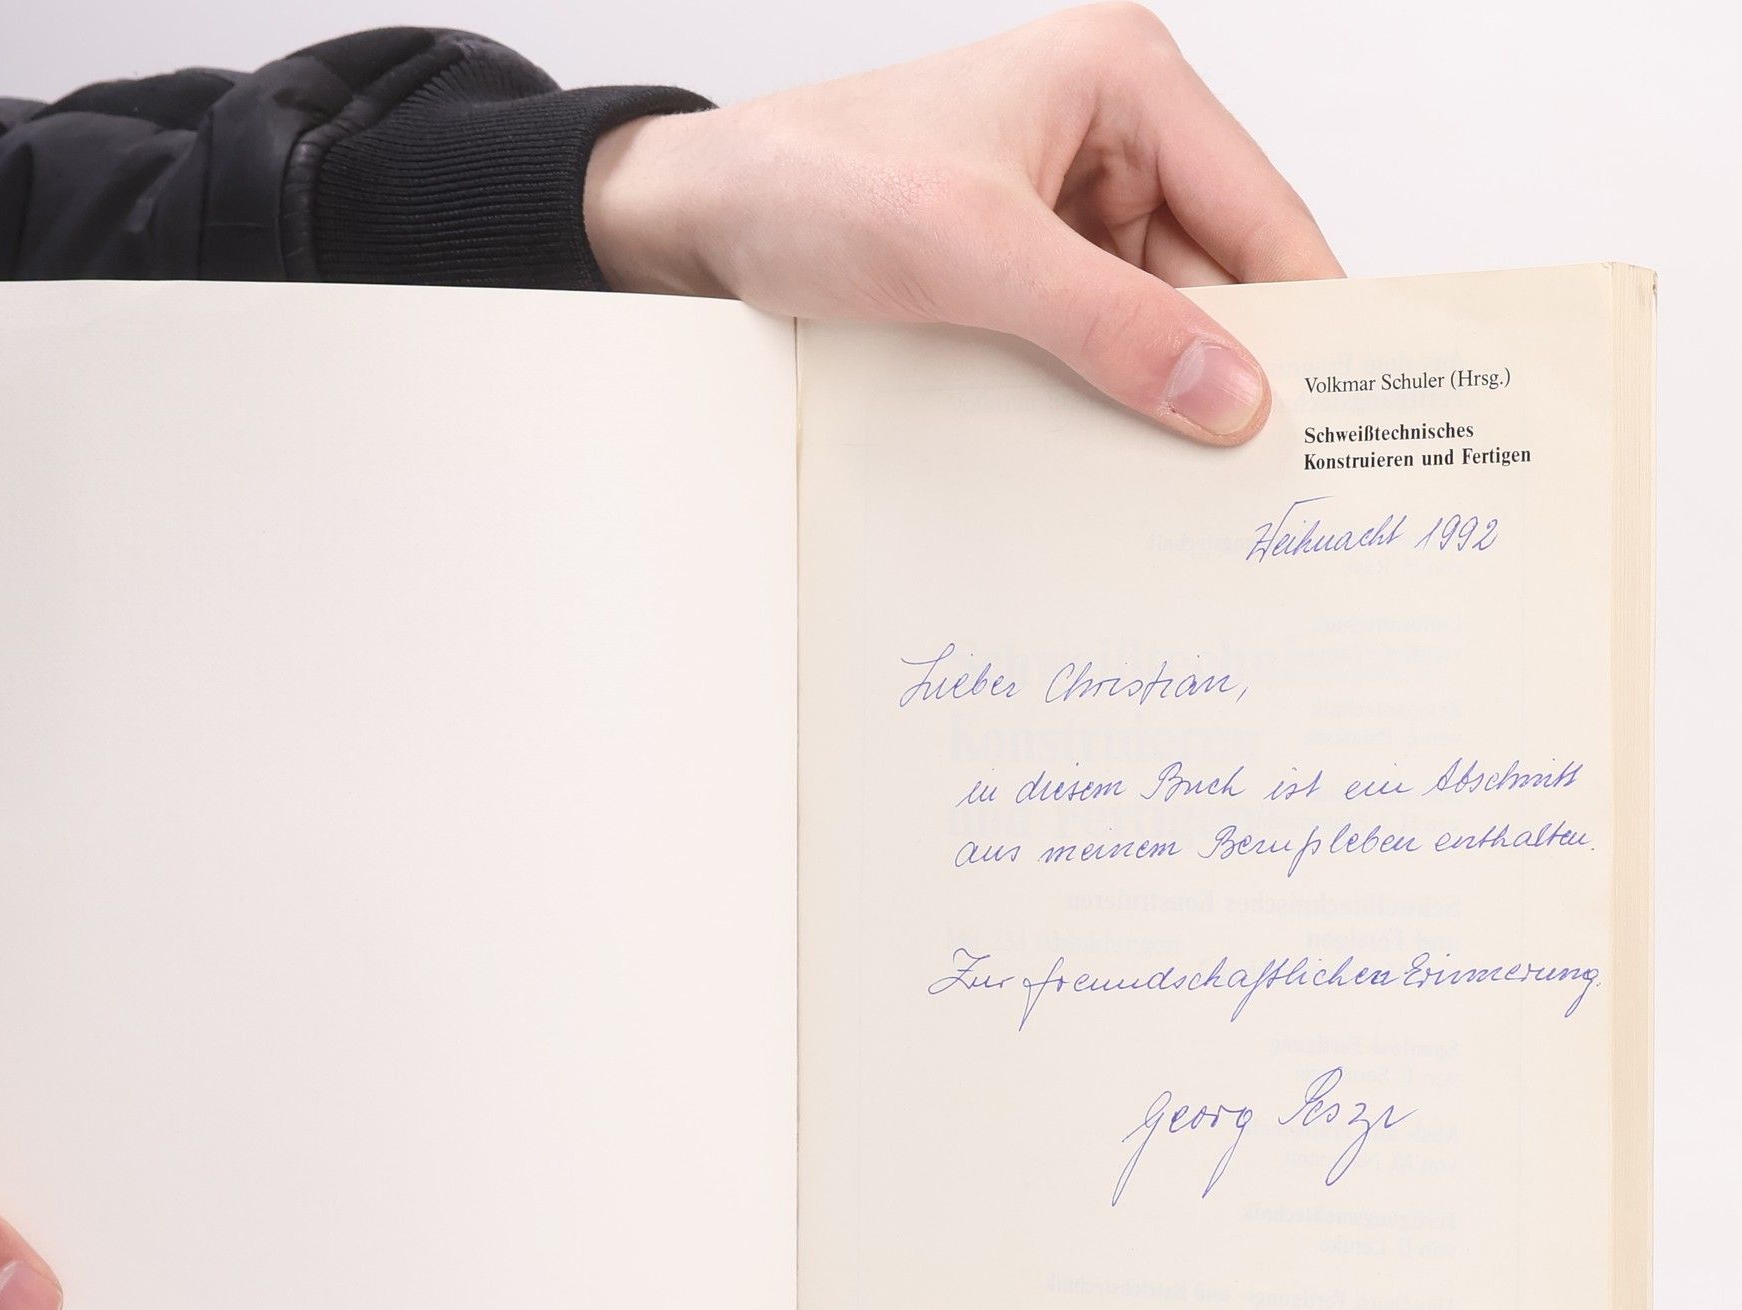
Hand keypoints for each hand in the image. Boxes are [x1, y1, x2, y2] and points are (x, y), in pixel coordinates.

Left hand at [586, 5, 1340, 443]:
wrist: (703, 221)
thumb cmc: (815, 184)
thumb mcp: (972, 255)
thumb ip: (1108, 327)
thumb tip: (1231, 397)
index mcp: (1126, 84)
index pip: (1261, 213)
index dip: (1306, 318)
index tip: (1341, 421)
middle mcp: (1114, 138)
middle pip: (1220, 275)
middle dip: (1234, 369)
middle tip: (1269, 483)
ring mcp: (1072, 209)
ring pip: (1160, 321)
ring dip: (1165, 396)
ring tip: (1192, 491)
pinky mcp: (1028, 271)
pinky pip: (1100, 343)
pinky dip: (1110, 400)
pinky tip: (1117, 461)